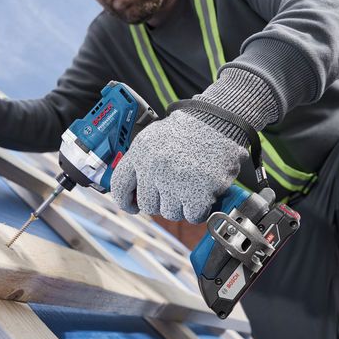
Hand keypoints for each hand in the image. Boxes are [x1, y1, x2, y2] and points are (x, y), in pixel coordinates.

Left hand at [111, 110, 247, 222]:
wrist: (219, 122)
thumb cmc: (189, 129)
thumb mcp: (154, 137)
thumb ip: (141, 161)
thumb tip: (132, 190)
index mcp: (140, 152)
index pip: (119, 186)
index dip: (124, 200)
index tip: (132, 206)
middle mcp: (154, 168)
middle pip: (147, 205)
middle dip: (160, 201)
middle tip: (174, 189)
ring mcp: (176, 182)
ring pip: (170, 213)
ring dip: (181, 205)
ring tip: (191, 185)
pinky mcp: (198, 193)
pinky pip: (192, 216)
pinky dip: (199, 209)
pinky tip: (203, 193)